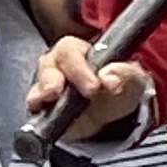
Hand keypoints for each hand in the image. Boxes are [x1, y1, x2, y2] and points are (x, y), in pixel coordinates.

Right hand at [26, 37, 152, 145]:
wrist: (115, 115)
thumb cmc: (120, 86)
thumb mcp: (132, 77)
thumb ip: (124, 72)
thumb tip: (108, 77)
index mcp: (78, 51)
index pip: (70, 52)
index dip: (79, 68)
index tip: (94, 86)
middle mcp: (58, 65)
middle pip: (47, 65)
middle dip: (52, 78)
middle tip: (57, 90)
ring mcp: (47, 86)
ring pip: (38, 84)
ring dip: (40, 92)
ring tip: (45, 98)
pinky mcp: (44, 108)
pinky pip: (34, 105)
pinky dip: (36, 108)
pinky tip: (37, 109)